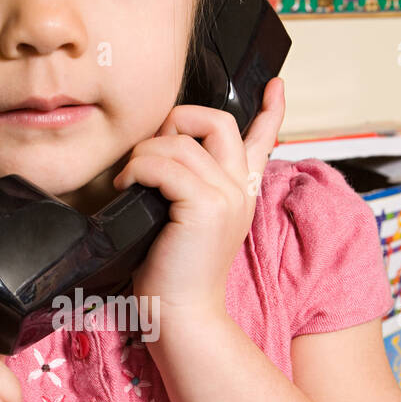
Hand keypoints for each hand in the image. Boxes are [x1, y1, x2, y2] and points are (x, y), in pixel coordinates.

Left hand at [113, 77, 285, 333]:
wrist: (181, 315)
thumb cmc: (172, 276)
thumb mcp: (182, 222)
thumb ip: (184, 188)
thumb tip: (158, 155)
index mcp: (240, 193)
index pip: (263, 141)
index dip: (270, 111)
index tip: (274, 86)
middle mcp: (240, 190)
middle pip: (218, 121)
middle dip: (178, 120)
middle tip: (150, 150)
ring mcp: (227, 196)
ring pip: (180, 141)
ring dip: (143, 153)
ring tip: (128, 180)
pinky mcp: (205, 206)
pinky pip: (164, 164)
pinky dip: (138, 169)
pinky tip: (126, 187)